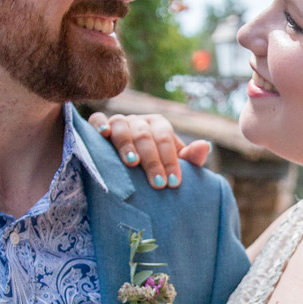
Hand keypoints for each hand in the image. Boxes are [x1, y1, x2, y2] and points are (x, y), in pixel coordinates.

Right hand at [88, 112, 211, 188]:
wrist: (134, 170)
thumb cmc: (157, 167)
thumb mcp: (175, 165)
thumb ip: (191, 158)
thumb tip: (205, 145)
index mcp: (159, 125)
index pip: (165, 138)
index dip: (170, 160)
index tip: (173, 183)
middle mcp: (139, 121)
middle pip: (144, 135)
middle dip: (152, 160)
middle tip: (157, 183)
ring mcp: (119, 122)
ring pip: (122, 126)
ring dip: (127, 145)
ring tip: (132, 164)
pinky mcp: (101, 126)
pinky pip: (97, 120)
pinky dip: (99, 125)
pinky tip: (103, 135)